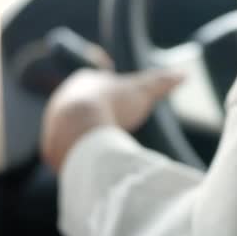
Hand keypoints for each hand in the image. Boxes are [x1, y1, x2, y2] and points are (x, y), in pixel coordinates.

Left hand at [41, 68, 183, 172]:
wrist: (80, 130)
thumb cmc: (112, 105)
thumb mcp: (143, 90)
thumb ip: (163, 81)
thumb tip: (184, 75)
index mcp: (84, 80)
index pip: (97, 82)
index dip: (111, 91)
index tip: (121, 100)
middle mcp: (64, 98)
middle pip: (84, 106)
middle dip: (99, 115)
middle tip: (116, 126)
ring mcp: (54, 122)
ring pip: (73, 127)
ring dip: (88, 135)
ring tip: (107, 146)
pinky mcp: (51, 145)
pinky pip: (68, 149)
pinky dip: (81, 153)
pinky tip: (95, 160)